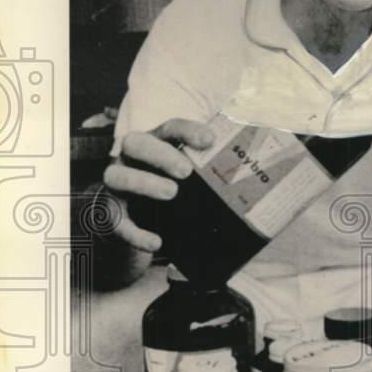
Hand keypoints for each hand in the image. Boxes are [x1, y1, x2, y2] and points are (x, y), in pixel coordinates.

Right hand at [101, 118, 214, 251]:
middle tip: (186, 171)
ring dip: (143, 182)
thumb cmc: (174, 190)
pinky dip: (135, 233)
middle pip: (136, 143)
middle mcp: (132, 158)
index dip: (188, 132)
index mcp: (156, 143)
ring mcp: (118, 183)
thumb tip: (260, 188)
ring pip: (116, 175)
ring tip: (171, 193)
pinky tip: (156, 242)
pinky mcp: (111, 212)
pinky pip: (116, 221)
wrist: (139, 220)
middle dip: (160, 154)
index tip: (210, 140)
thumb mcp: (191, 179)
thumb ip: (213, 176)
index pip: (170, 129)